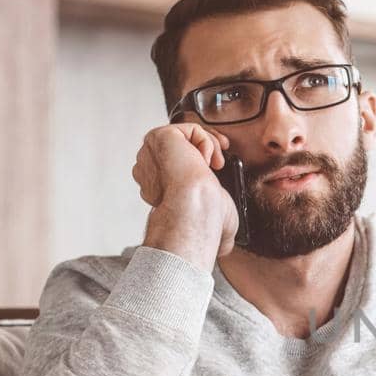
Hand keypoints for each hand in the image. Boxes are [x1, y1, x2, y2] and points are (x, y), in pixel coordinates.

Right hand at [132, 123, 238, 270]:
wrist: (197, 210)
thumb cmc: (204, 220)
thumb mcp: (213, 222)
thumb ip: (215, 224)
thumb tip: (227, 247)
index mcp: (156, 187)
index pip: (175, 164)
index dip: (199, 163)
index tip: (217, 168)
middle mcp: (149, 170)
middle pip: (178, 146)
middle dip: (204, 150)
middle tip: (218, 165)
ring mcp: (150, 154)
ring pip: (184, 135)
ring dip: (208, 145)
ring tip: (216, 163)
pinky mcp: (158, 137)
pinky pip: (188, 129)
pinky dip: (206, 140)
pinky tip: (209, 159)